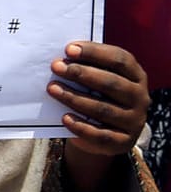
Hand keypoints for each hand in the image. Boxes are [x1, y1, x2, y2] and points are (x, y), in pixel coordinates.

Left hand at [51, 41, 147, 157]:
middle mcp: (140, 97)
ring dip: (74, 97)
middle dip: (81, 73)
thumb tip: (61, 59)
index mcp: (136, 76)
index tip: (69, 49)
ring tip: (52, 89)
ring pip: (103, 109)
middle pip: (111, 83)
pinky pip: (100, 135)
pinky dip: (81, 126)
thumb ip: (87, 68)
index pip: (120, 60)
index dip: (95, 52)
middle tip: (56, 66)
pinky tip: (64, 117)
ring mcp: (134, 121)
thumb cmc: (98, 97)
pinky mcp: (123, 141)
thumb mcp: (98, 82)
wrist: (105, 135)